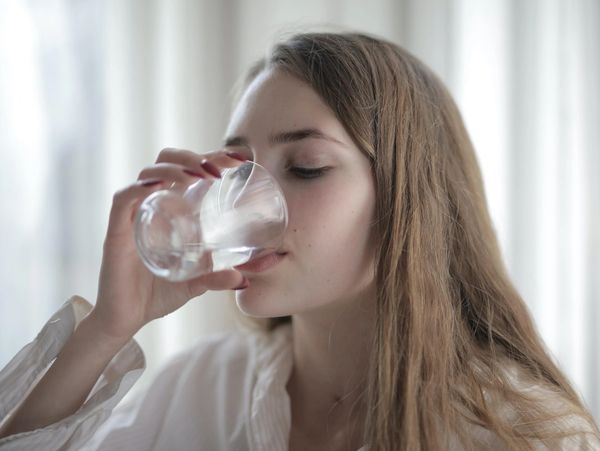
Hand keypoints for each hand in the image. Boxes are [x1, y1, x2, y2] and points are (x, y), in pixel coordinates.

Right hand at [88, 147, 250, 340]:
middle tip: (218, 170)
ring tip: (198, 176)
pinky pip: (124, 199)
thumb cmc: (157, 294)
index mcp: (171, 209)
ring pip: (148, 173)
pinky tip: (160, 186)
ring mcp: (133, 216)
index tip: (238, 159)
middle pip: (166, 161)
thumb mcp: (195, 284)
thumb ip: (217, 278)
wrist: (125, 320)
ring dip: (174, 168)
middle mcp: (151, 205)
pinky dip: (140, 187)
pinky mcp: (116, 231)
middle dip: (192, 156)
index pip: (189, 170)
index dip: (211, 157)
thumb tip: (244, 279)